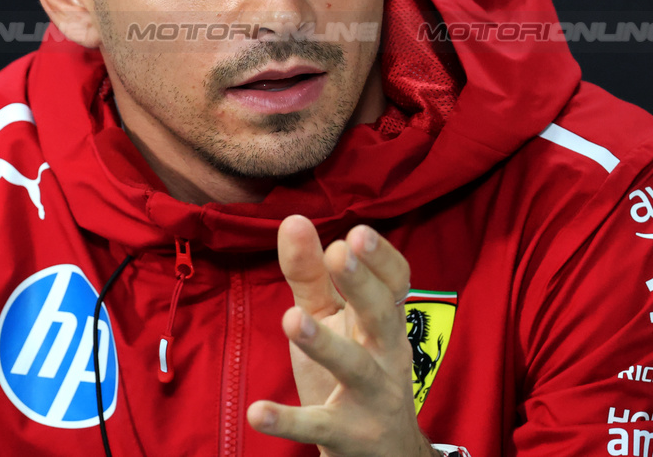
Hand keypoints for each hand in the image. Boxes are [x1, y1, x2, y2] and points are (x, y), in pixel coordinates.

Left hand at [247, 215, 434, 456]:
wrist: (383, 455)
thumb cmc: (353, 371)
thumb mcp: (331, 318)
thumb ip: (311, 273)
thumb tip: (294, 220)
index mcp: (383, 322)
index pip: (395, 285)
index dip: (381, 259)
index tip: (358, 233)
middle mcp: (384, 355)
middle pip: (380, 316)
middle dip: (362, 285)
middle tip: (340, 252)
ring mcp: (369, 397)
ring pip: (353, 368)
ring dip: (324, 344)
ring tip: (292, 319)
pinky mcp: (345, 434)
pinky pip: (317, 426)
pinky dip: (287, 420)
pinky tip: (258, 411)